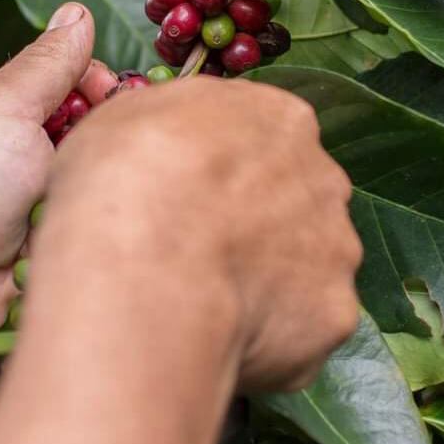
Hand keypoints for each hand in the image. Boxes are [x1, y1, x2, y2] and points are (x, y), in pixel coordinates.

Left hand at [0, 1, 118, 352]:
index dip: (92, 79)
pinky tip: (110, 217)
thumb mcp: (0, 110)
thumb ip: (45, 64)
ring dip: (104, 174)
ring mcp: (27, 204)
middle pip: (82, 122)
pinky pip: (89, 216)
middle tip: (109, 144)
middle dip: (104, 126)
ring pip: (92, 171)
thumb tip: (76, 12)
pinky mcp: (45, 247)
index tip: (109, 94)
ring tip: (108, 185)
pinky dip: (100, 214)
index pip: (59, 76)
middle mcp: (8, 154)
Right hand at [0, 75, 362, 443]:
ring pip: (295, 263)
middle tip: (184, 256)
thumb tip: (140, 102)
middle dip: (243, 222)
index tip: (179, 196)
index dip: (212, 167)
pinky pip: (295, 324)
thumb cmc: (111, 185)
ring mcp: (332, 249)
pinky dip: (263, 333)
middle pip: (285, 198)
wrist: (131, 273)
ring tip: (194, 307)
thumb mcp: (115, 119)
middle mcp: (320, 176)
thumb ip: (152, 115)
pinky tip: (216, 341)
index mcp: (273, 116)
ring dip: (256, 280)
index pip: (254, 134)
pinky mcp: (330, 320)